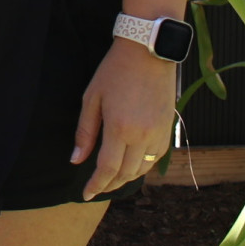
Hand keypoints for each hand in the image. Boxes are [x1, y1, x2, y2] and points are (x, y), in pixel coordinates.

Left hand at [71, 38, 176, 199]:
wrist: (148, 51)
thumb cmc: (115, 71)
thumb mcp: (92, 98)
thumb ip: (85, 132)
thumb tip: (76, 160)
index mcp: (120, 128)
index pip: (107, 169)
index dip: (96, 184)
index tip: (86, 194)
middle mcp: (142, 136)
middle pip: (126, 173)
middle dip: (110, 184)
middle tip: (97, 187)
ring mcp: (158, 133)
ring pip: (143, 169)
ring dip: (127, 178)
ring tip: (112, 179)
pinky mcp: (168, 128)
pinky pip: (157, 157)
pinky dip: (143, 166)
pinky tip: (132, 165)